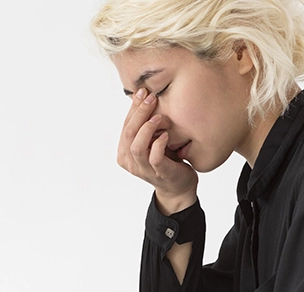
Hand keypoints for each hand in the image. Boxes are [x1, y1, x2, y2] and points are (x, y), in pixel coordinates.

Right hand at [117, 88, 197, 213]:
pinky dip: (159, 144)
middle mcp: (130, 162)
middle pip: (129, 134)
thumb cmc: (166, 160)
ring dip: (146, 129)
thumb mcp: (152, 141)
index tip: (142, 91)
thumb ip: (145, 126)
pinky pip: (154, 158)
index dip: (133, 108)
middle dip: (139, 113)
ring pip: (137, 147)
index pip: (125, 126)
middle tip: (151, 98)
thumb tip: (143, 96)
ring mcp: (144, 170)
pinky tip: (166, 135)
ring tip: (158, 117)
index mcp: (124, 153)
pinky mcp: (159, 174)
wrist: (178, 187)